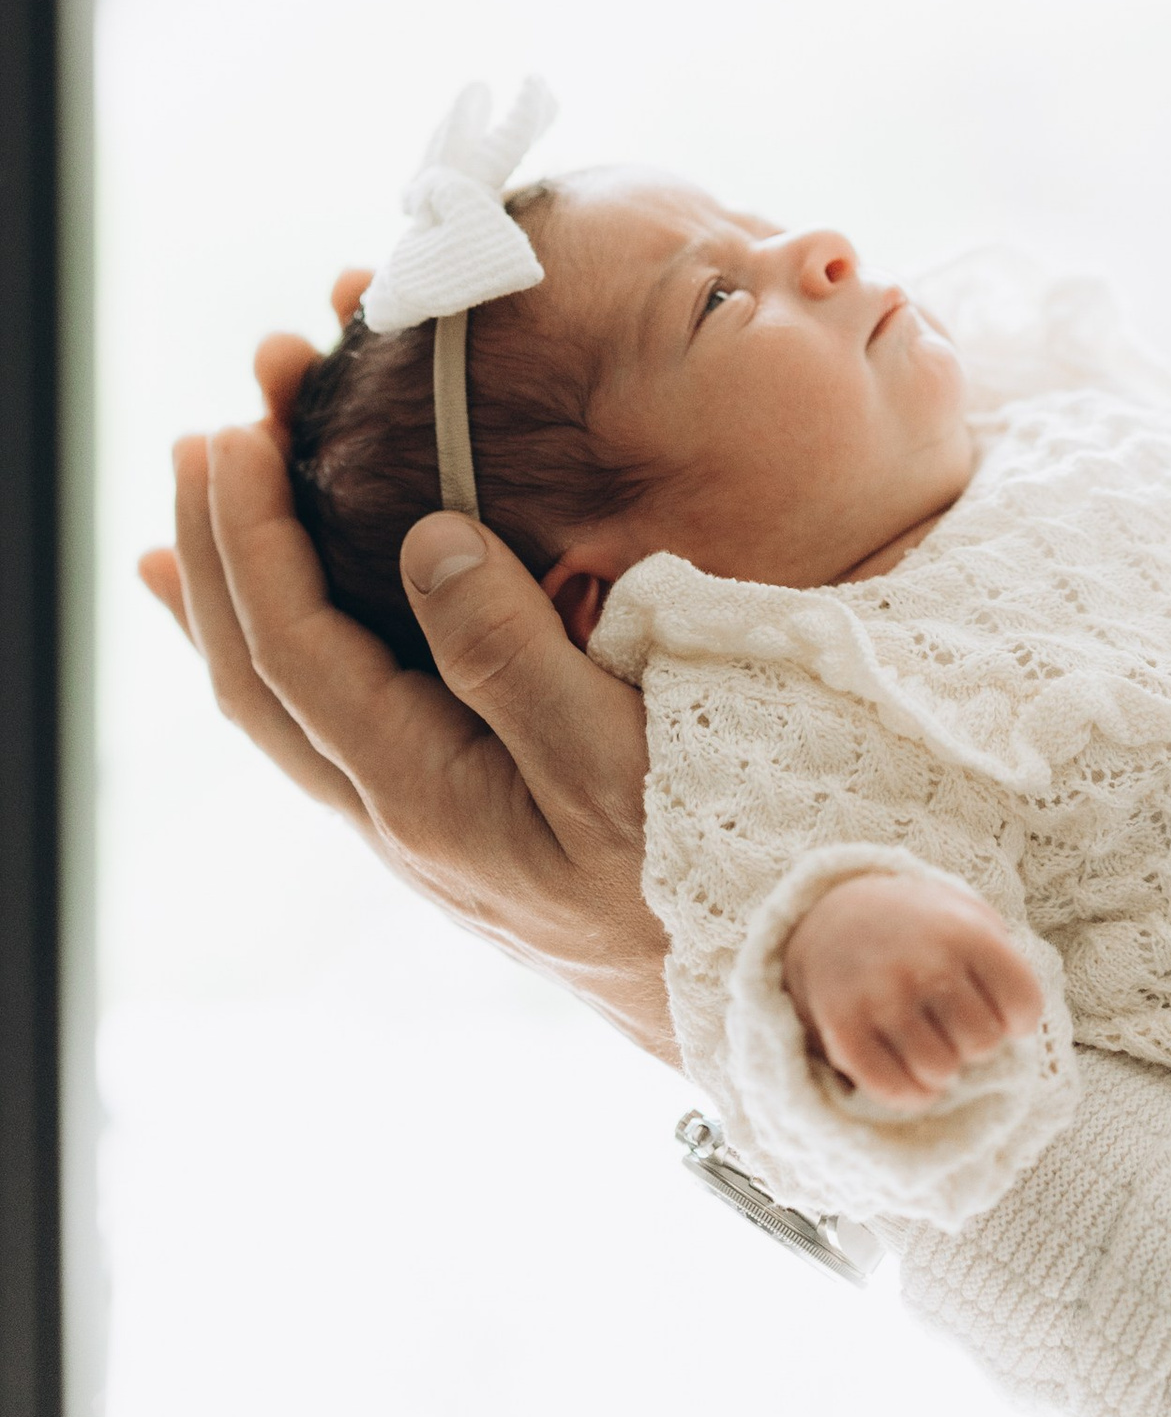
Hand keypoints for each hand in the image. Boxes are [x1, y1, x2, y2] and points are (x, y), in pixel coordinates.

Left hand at [138, 277, 671, 1059]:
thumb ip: (514, 655)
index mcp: (419, 789)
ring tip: (193, 520)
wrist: (731, 983)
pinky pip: (333, 718)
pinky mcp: (451, 811)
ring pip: (281, 703)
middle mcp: (391, 809)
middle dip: (217, 548)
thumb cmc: (683, 868)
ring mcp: (414, 816)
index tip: (241, 433)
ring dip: (232, 599)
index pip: (292, 650)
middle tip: (205, 435)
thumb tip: (426, 539)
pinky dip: (288, 650)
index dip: (251, 539)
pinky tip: (292, 620)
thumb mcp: (612, 759)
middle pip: (254, 674)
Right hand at [783, 869, 1045, 1110]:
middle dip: (975, 1044)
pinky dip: (911, 1094)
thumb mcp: (971, 919)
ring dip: (943, 1071)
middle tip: (956, 1027)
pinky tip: (912, 1075)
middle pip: (982, 1044)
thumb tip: (1018, 1029)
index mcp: (966, 933)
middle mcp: (925, 962)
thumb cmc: (926, 933)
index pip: (1023, 1004)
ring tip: (933, 1047)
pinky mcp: (844, 1028)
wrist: (840, 917)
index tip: (1002, 1013)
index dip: (1018, 1020)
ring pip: (940, 1072)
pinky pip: (892, 1088)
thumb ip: (1004, 965)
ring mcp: (881, 995)